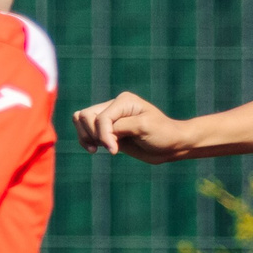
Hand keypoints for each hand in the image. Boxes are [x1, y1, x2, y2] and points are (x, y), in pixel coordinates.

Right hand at [73, 92, 190, 163]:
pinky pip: (85, 130)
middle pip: (85, 116)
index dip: (103, 135)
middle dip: (92, 134)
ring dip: (85, 136)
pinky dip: (85, 140)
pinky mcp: (108, 131)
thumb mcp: (144, 127)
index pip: (101, 117)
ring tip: (97, 149)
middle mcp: (114, 107)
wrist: (172, 145)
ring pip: (81, 120)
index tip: (114, 150)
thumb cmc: (163, 134)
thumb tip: (101, 134)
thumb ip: (121, 127)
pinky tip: (95, 150)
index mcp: (123, 101)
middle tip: (110, 147)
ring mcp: (110, 118)